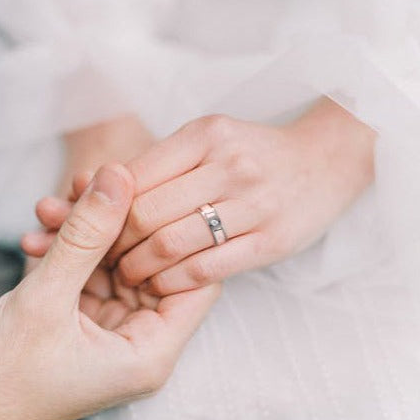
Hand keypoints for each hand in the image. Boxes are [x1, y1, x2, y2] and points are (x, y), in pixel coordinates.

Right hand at [0, 163, 219, 419]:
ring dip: (86, 232)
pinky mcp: (85, 319)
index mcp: (149, 354)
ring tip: (53, 204)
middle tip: (90, 186)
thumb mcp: (44, 300)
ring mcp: (112, 330)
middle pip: (153, 265)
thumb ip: (86, 236)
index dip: (180, 235)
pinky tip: (39, 231)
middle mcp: (139, 343)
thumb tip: (119, 177)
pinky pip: (90, 272)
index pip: (198, 282)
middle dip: (119, 224)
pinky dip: (68, 250)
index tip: (152, 195)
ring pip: (117, 263)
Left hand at [110, 98, 373, 294]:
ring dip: (137, 268)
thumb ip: (164, 164)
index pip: (133, 177)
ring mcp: (254, 204)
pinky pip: (205, 270)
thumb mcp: (211, 140)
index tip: (94, 228)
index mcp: (205, 134)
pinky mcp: (271, 241)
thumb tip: (105, 192)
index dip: (104, 209)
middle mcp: (229, 165)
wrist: (325, 161)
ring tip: (128, 274)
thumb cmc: (256, 153)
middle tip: (104, 258)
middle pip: (145, 214)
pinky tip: (160, 285)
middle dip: (113, 244)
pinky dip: (172, 282)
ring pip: (170, 245)